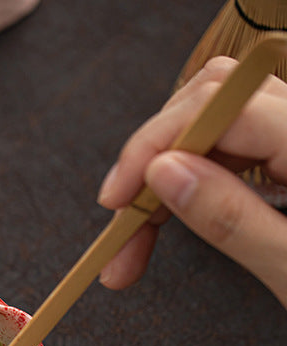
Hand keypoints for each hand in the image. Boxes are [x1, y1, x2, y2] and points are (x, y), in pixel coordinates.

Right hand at [97, 56, 286, 307]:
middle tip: (121, 230)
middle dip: (151, 165)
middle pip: (209, 106)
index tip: (115, 200)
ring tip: (138, 238)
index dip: (153, 147)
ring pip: (212, 125)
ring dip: (163, 175)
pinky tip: (172, 218)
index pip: (219, 108)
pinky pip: (229, 149)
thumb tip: (163, 173)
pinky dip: (189, 182)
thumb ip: (230, 218)